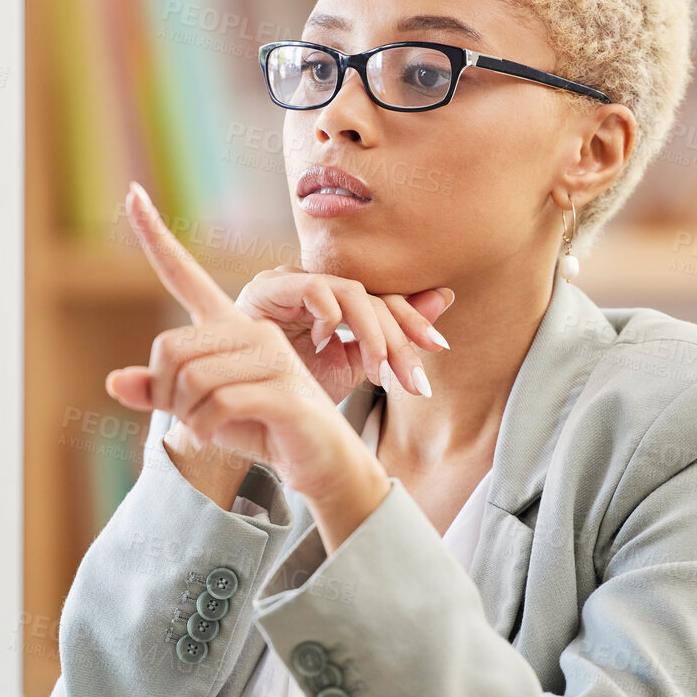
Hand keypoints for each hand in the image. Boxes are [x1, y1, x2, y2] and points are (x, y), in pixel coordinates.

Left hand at [104, 182, 373, 501]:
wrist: (319, 459)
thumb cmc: (261, 427)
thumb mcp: (202, 409)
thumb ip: (162, 394)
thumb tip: (113, 383)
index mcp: (231, 326)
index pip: (185, 275)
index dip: (156, 236)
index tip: (132, 195)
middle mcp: (254, 331)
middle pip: (171, 349)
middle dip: (167, 394)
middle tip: (191, 416)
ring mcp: (274, 359)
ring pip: (192, 380)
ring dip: (189, 416)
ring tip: (209, 428)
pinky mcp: (285, 392)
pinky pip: (219, 404)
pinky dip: (205, 427)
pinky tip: (214, 436)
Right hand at [234, 265, 452, 404]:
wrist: (250, 413)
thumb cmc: (297, 388)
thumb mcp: (354, 367)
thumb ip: (393, 337)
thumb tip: (446, 295)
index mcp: (339, 304)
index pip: (386, 302)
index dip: (414, 321)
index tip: (439, 347)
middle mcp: (318, 288)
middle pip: (373, 298)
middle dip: (398, 338)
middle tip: (412, 378)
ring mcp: (292, 283)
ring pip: (350, 292)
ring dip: (371, 332)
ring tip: (378, 369)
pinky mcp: (269, 288)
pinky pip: (313, 288)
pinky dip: (329, 314)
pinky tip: (329, 344)